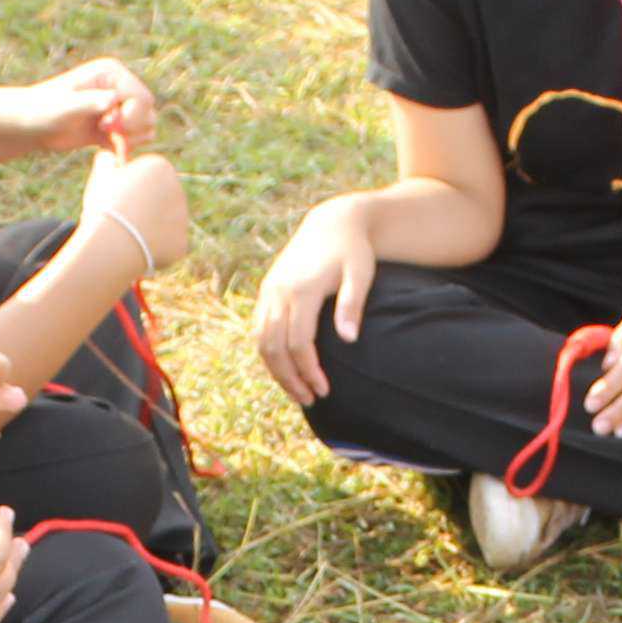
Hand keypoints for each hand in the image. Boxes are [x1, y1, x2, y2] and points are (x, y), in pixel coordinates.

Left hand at [33, 56, 159, 152]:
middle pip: (148, 111)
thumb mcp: (66, 107)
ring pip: (147, 126)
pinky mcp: (114, 127)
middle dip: (131, 128)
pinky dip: (125, 148)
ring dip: (131, 139)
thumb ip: (90, 103)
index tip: (104, 125)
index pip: (141, 98)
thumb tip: (113, 100)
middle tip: (104, 132)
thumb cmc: (44, 110)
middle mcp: (119, 87)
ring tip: (104, 140)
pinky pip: (135, 140)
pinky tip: (103, 149)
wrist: (31, 125)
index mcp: (112, 73)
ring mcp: (119, 107)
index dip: (130, 116)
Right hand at [79, 146, 190, 280]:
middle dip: (141, 207)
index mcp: (160, 167)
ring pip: (161, 223)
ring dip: (147, 228)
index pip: (145, 176)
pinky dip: (153, 249)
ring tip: (127, 236)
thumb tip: (108, 156)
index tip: (114, 197)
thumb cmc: (107, 205)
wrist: (115, 243)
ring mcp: (182, 218)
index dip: (127, 186)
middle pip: (156, 199)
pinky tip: (137, 250)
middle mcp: (178, 190)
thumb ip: (106, 160)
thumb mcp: (101, 176)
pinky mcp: (181, 243)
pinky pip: (165, 246)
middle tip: (119, 219)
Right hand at [252, 200, 376, 405]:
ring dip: (277, 371)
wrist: (333, 222)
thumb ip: (353, 305)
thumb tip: (349, 339)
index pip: (299, 342)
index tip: (325, 390)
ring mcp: (269, 291)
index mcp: (301, 289)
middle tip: (311, 400)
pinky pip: (260, 330)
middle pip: (275, 348)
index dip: (310, 371)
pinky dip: (269, 354)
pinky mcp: (266, 291)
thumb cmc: (353, 251)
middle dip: (291, 379)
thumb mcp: (361, 273)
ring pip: (262, 342)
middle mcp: (279, 291)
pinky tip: (287, 369)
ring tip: (299, 391)